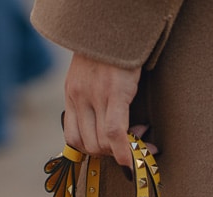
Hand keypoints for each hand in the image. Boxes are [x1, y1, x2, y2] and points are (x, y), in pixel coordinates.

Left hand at [63, 53, 154, 168]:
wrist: (114, 22)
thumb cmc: (108, 51)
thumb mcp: (90, 77)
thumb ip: (92, 101)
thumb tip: (110, 131)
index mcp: (72, 96)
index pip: (74, 140)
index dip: (93, 153)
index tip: (112, 152)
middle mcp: (79, 98)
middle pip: (89, 145)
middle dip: (111, 153)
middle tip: (131, 143)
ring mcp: (94, 96)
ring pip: (101, 143)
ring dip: (121, 150)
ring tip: (139, 135)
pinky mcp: (113, 93)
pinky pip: (115, 133)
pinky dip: (125, 152)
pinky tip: (135, 157)